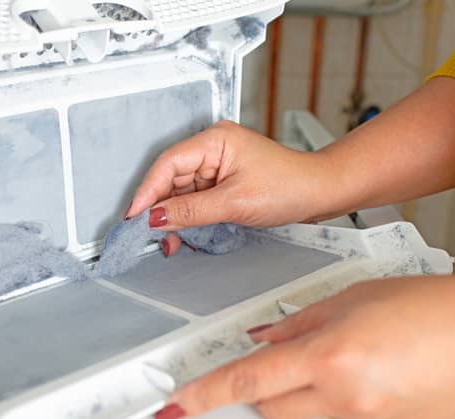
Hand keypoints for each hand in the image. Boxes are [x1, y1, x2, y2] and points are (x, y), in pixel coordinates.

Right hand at [125, 120, 336, 255]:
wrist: (319, 193)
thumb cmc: (290, 186)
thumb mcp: (234, 203)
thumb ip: (191, 210)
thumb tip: (156, 217)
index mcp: (214, 140)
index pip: (168, 163)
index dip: (147, 191)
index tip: (135, 216)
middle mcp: (212, 148)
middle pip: (171, 178)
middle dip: (161, 208)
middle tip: (149, 234)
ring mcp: (217, 164)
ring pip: (181, 191)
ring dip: (174, 217)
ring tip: (171, 241)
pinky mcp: (222, 181)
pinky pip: (195, 198)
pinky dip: (188, 217)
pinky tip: (185, 233)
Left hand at [156, 276, 454, 418]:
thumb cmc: (436, 309)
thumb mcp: (354, 297)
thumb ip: (300, 321)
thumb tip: (265, 337)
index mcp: (329, 354)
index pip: (248, 380)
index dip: (204, 394)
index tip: (176, 406)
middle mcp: (343, 396)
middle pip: (272, 405)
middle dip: (269, 384)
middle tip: (296, 357)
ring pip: (311, 413)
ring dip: (316, 389)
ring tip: (359, 356)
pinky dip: (351, 399)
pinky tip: (382, 374)